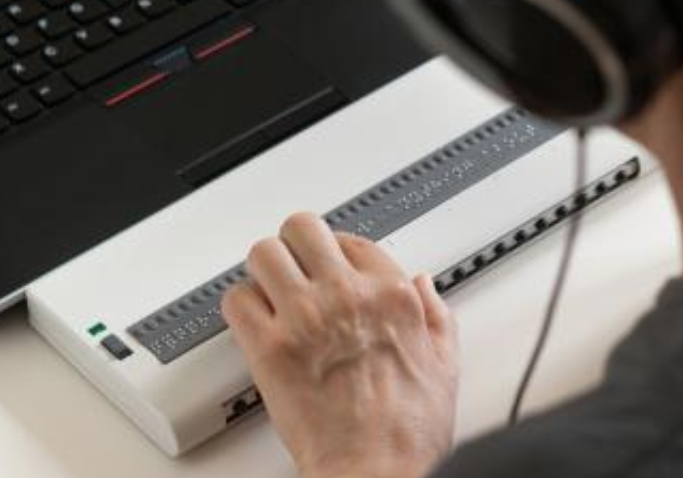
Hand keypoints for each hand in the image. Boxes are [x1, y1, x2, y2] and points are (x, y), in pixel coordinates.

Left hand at [222, 213, 458, 477]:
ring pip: (263, 254)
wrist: (376, 471)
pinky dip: (241, 308)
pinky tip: (254, 323)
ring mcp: (306, 318)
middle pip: (302, 229)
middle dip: (295, 246)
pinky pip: (237, 300)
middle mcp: (348, 296)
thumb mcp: (444, 363)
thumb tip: (424, 285)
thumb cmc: (408, 431)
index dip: (336, 252)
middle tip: (293, 266)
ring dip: (264, 271)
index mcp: (392, 294)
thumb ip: (435, 313)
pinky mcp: (270, 349)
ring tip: (269, 291)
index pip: (352, 239)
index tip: (329, 266)